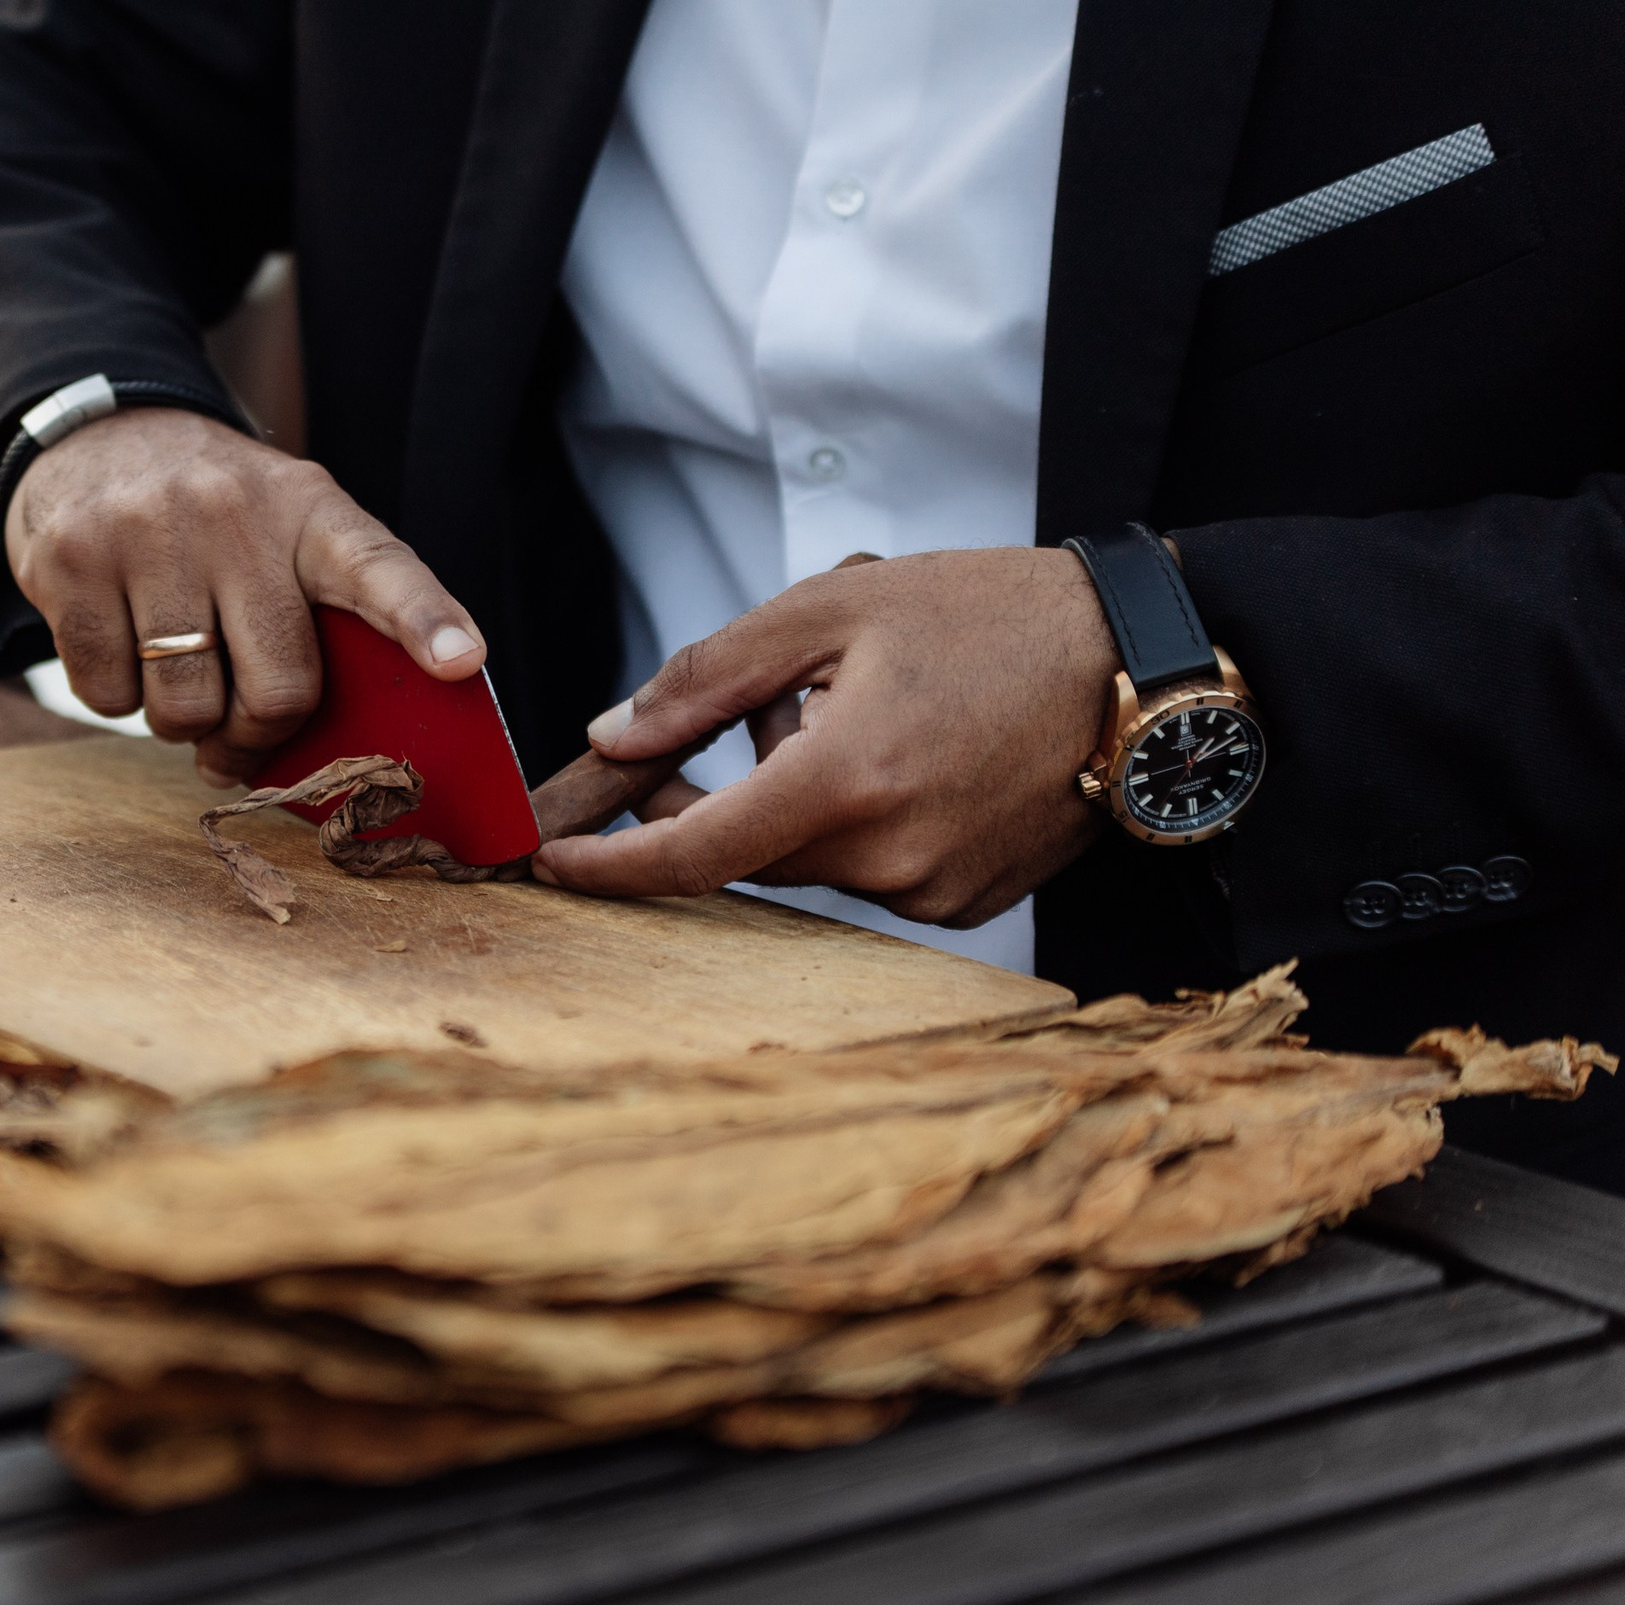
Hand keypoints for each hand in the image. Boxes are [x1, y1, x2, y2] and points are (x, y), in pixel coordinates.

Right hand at [5, 408, 485, 783]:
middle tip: (240, 722)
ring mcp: (144, 533)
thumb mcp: (286, 530)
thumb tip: (313, 750)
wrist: (97, 435)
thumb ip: (320, 618)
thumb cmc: (215, 517)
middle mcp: (231, 513)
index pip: (378, 566)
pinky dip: (115, 698)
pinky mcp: (68, 562)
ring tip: (175, 666)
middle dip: (257, 733)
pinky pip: (105, 698)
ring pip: (184, 710)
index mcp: (309, 510)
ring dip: (182, 721)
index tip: (460, 661)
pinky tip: (120, 642)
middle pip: (277, 690)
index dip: (425, 618)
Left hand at [531, 546, 1120, 928]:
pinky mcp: (969, 902)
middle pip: (747, 850)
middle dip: (715, 794)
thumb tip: (614, 737)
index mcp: (847, 780)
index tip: (553, 862)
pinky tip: (907, 751)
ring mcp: (935, 890)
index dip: (613, 864)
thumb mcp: (832, 610)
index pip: (694, 853)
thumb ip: (709, 676)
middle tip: (723, 724)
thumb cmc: (992, 617)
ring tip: (856, 707)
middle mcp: (889, 855)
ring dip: (797, 797)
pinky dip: (857, 820)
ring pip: (809, 859)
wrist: (1144, 663)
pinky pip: (870, 871)